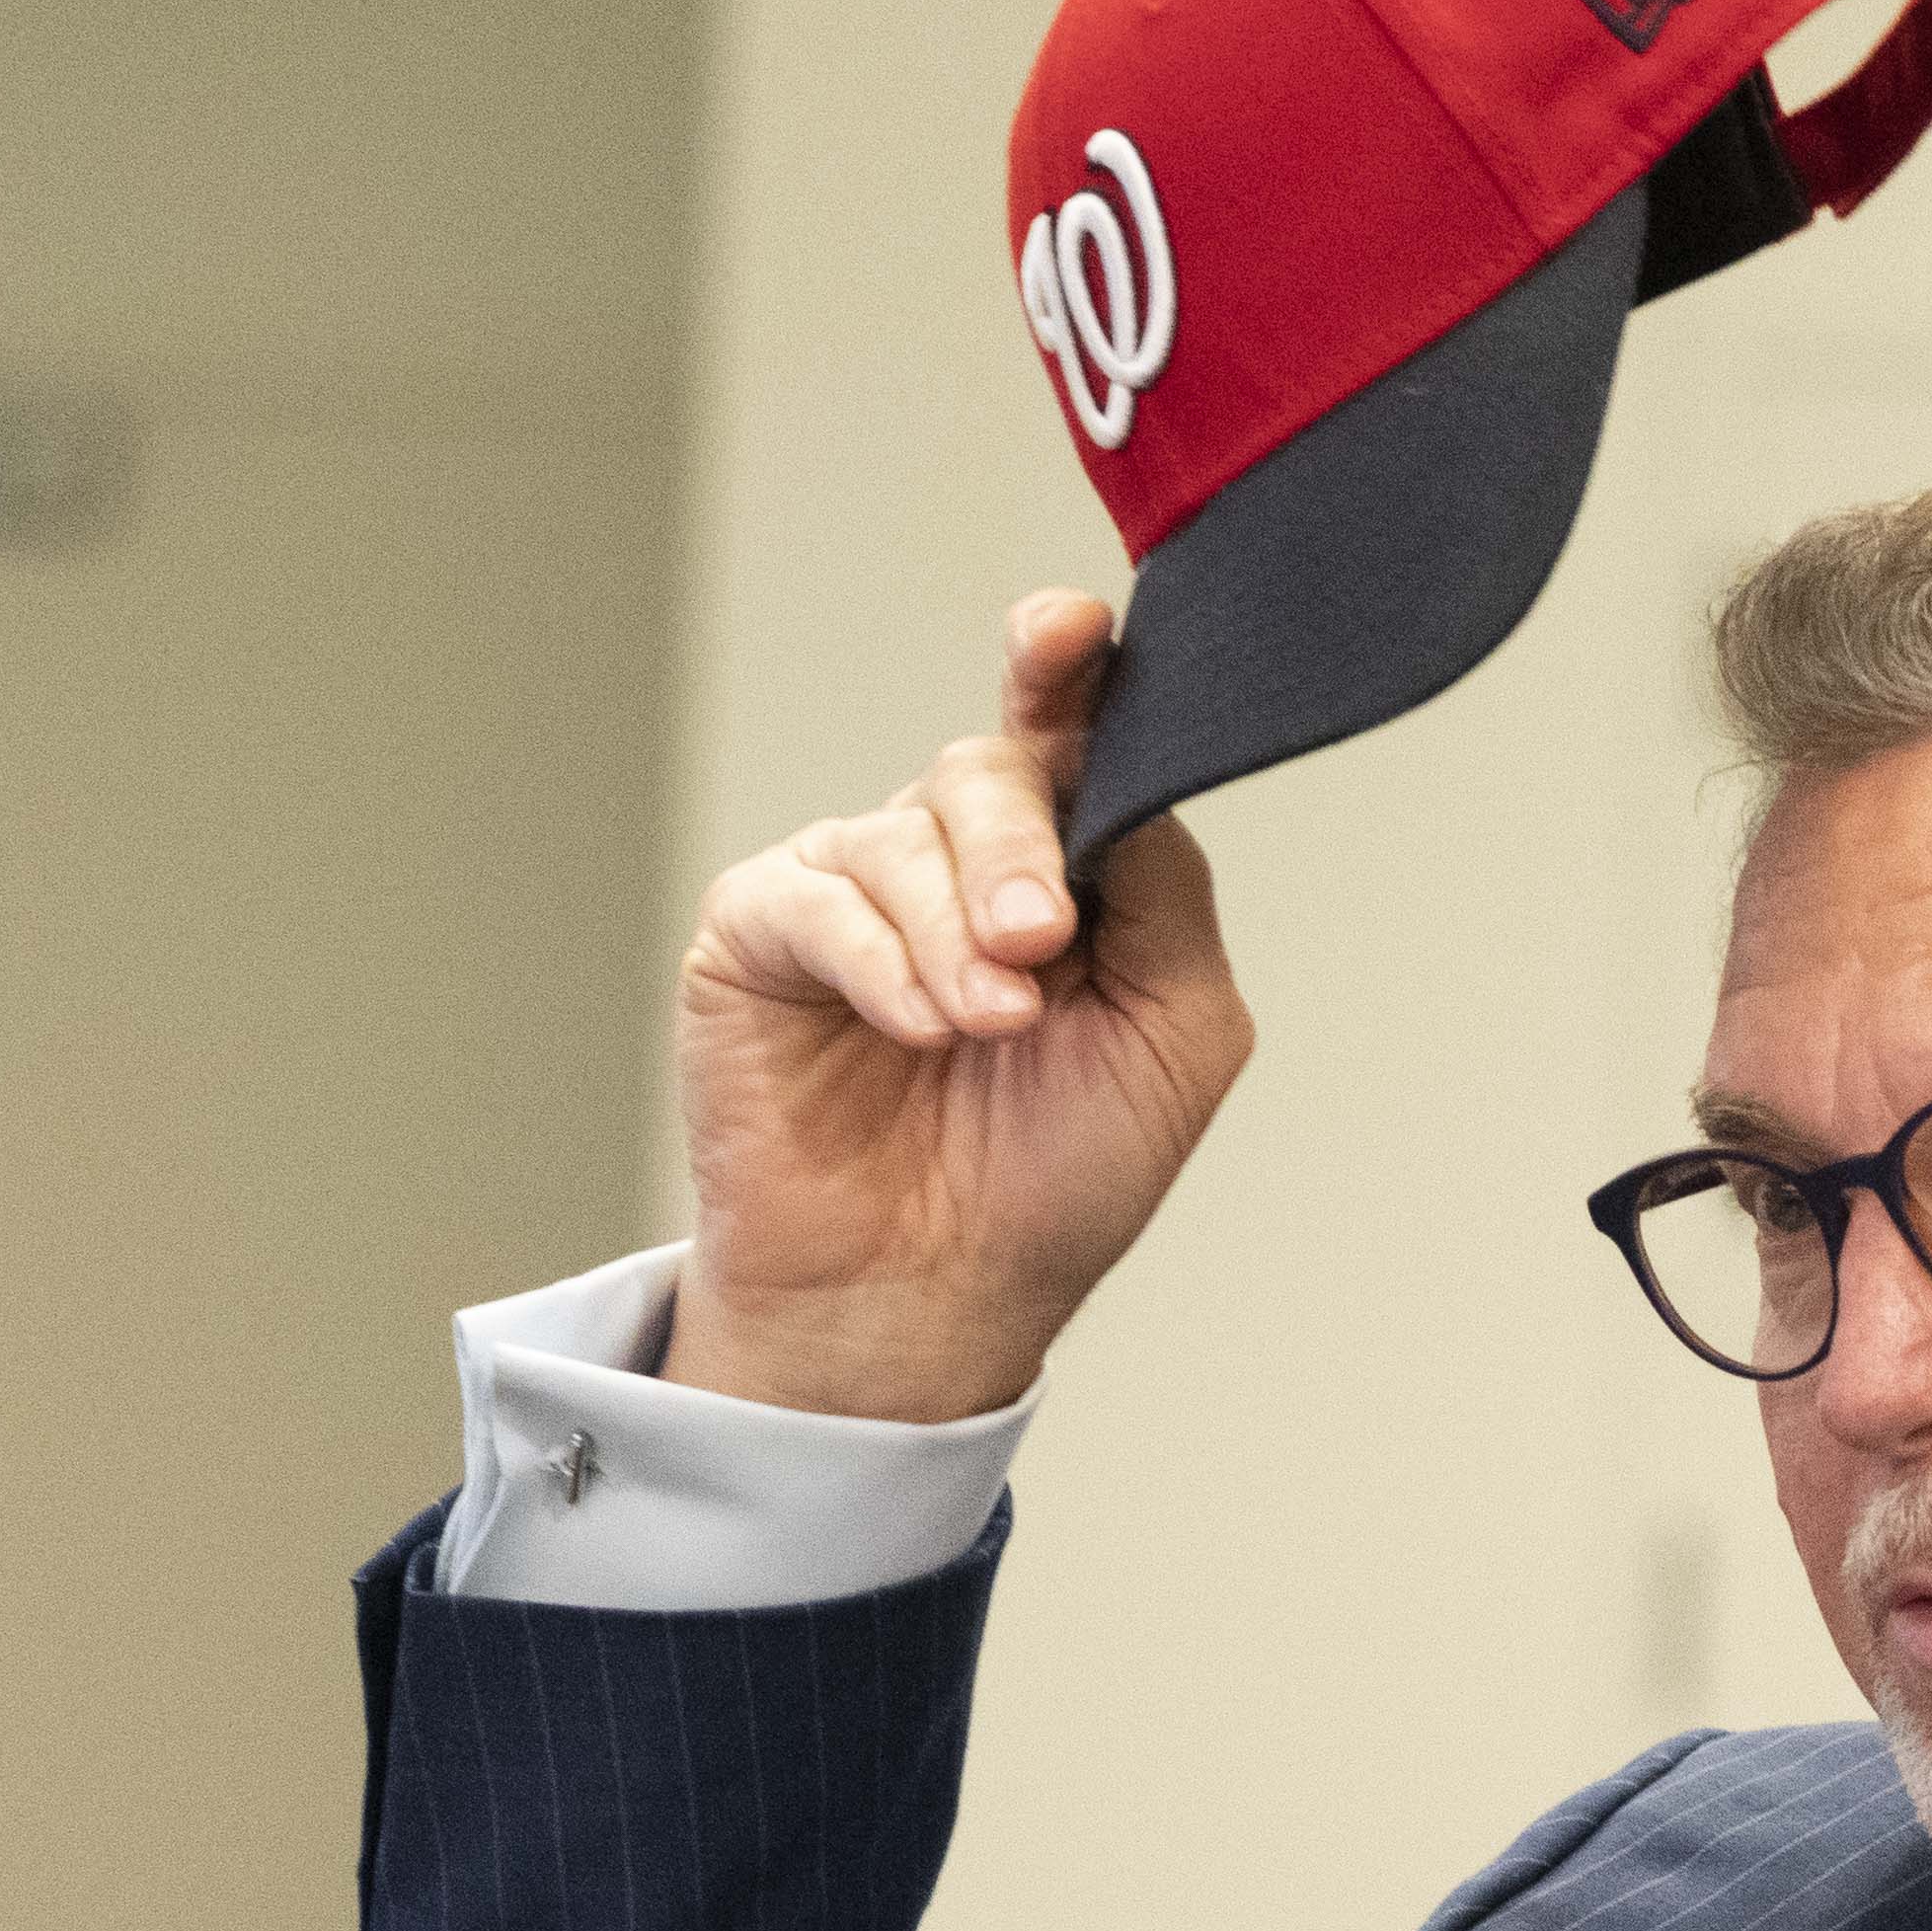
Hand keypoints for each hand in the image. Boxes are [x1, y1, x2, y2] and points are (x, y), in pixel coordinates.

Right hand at [662, 592, 1257, 1426]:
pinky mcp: (757, 934)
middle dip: (1020, 850)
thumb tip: (1130, 780)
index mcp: (1060, 863)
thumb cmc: (1056, 1177)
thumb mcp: (1174, 1030)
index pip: (1067, 732)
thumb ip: (1166, 892)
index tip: (1063, 633)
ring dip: (955, 933)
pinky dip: (878, 962)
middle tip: (1040, 943)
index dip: (1065, 669)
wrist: (938, 1298)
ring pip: (903, 833)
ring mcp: (851, 888)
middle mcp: (952, 856)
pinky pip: (816, 899)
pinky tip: (918, 1029)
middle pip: (991, 770)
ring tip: (987, 1031)